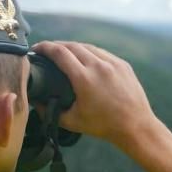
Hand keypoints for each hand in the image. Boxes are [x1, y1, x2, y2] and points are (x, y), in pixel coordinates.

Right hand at [30, 41, 156, 146]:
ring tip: (65, 53)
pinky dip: (90, 53)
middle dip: (57, 45)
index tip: (36, 49)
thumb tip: (35, 103)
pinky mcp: (123, 65)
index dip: (45, 47)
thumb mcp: (72, 121)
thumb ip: (50, 112)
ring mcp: (113, 63)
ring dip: (73, 47)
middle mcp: (98, 66)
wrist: (136, 126)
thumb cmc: (104, 126)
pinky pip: (102, 53)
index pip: (59, 53)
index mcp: (84, 78)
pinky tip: (86, 59)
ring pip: (88, 47)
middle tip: (47, 51)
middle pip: (72, 46)